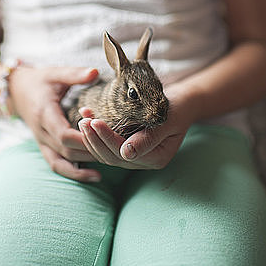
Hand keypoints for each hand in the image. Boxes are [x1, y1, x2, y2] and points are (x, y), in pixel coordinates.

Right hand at [10, 65, 101, 182]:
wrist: (16, 91)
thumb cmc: (39, 81)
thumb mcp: (56, 73)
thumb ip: (75, 74)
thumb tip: (95, 72)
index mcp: (44, 113)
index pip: (63, 133)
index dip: (83, 137)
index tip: (104, 134)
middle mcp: (41, 132)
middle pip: (66, 150)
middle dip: (90, 152)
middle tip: (115, 149)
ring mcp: (41, 142)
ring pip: (61, 162)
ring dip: (84, 166)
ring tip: (108, 166)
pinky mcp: (45, 147)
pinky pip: (57, 164)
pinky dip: (73, 173)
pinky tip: (93, 176)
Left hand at [78, 89, 195, 169]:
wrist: (182, 103)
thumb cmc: (178, 108)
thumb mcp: (168, 120)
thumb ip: (150, 137)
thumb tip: (126, 153)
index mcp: (156, 158)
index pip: (124, 153)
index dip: (107, 138)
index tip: (95, 122)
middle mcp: (144, 161)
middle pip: (112, 157)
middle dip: (95, 139)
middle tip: (84, 121)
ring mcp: (135, 157)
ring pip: (106, 154)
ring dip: (91, 138)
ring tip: (83, 118)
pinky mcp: (127, 148)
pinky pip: (107, 146)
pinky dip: (95, 134)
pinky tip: (87, 117)